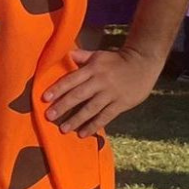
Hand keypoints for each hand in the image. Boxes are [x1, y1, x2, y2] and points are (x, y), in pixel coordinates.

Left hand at [42, 47, 163, 136]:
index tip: (45, 98)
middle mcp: (99, 82)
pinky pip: (105, 117)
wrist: (143, 64)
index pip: (71, 80)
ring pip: (91, 109)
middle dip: (63, 106)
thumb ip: (81, 56)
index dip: (58, 89)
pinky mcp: (121, 104)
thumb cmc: (116, 60)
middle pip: (78, 95)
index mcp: (92, 69)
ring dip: (76, 120)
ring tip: (63, 129)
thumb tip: (65, 54)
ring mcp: (110, 94)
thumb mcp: (98, 55)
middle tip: (49, 116)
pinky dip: (93, 126)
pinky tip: (83, 133)